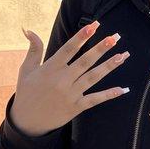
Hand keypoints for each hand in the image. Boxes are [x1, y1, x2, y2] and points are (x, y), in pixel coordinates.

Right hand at [10, 21, 129, 136]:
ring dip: (109, 66)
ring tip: (123, 55)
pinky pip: (94, 99)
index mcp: (50, 68)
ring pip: (93, 77)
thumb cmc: (27, 92)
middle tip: (115, 37)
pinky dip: (108, 95)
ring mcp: (70, 94)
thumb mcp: (26, 70)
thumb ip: (33, 49)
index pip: (69, 49)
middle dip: (101, 48)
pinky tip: (122, 89)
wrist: (26, 123)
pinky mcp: (75, 108)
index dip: (82, 37)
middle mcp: (62, 80)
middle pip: (85, 61)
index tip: (94, 25)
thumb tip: (28, 29)